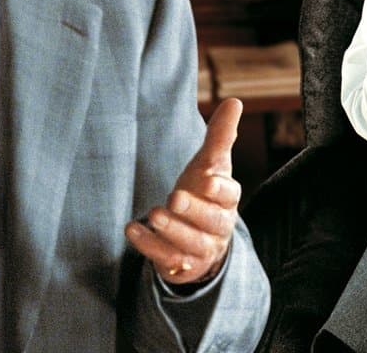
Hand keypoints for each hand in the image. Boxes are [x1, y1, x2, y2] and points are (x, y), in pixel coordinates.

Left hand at [125, 98, 242, 285]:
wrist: (198, 236)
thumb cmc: (204, 193)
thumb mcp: (210, 164)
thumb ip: (219, 136)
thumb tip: (234, 102)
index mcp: (227, 200)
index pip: (229, 196)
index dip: (219, 190)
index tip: (206, 179)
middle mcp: (218, 227)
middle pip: (211, 222)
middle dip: (193, 210)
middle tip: (174, 197)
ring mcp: (201, 249)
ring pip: (191, 244)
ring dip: (172, 231)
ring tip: (154, 214)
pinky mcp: (181, 264)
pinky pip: (167, 259)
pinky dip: (149, 246)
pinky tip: (132, 228)